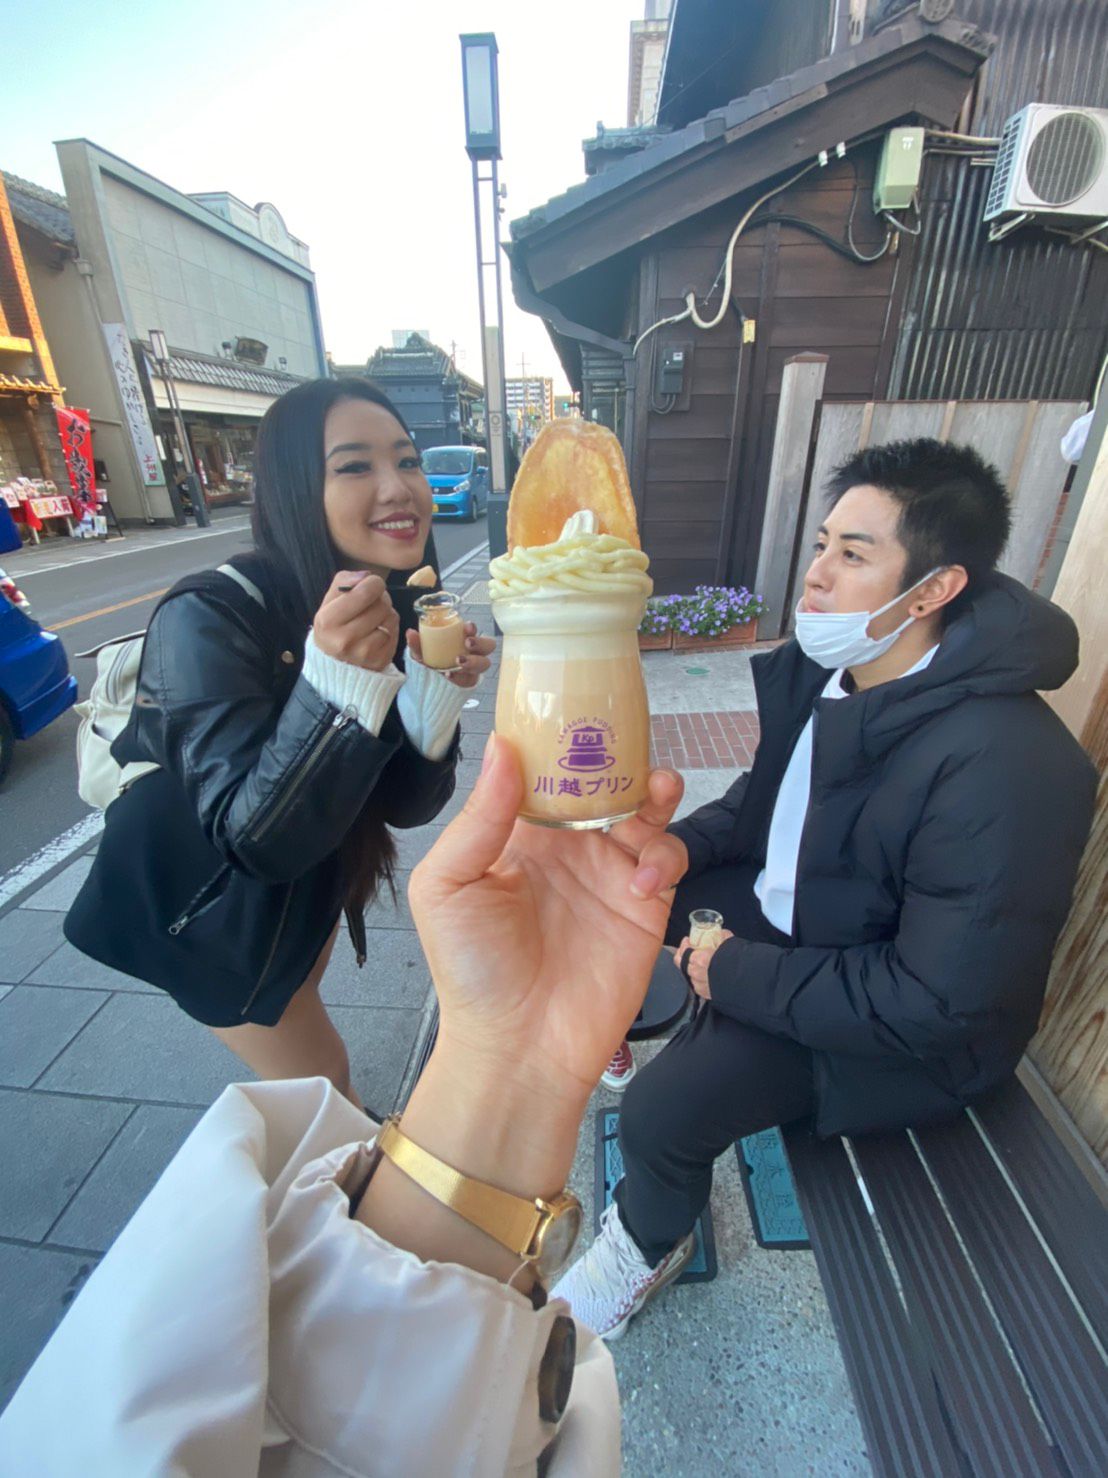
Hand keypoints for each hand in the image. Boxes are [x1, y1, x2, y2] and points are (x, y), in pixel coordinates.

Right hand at [313, 571, 398, 671]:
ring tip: (374, 618)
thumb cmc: (334, 624)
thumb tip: (366, 576)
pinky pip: (396, 633)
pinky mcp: (380, 661)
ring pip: (391, 617)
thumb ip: (345, 581)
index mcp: (328, 620)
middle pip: (382, 604)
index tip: (370, 585)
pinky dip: (390, 628)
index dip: (374, 583)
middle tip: (372, 603)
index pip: (366, 592)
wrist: (335, 660)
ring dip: (386, 613)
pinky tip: (378, 632)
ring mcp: (364, 653)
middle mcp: (345, 640)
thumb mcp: (330, 600)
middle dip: (380, 599)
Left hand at [405, 622, 494, 687]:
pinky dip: (460, 678)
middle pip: (488, 646)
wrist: (427, 684)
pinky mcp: (470, 681)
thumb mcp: (421, 652)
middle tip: (467, 644)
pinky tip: (449, 675)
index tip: (467, 628)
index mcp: (463, 639)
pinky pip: (471, 679)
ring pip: (484, 663)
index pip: (474, 631)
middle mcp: (473, 652)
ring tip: (458, 663)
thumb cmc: (430, 661)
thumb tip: (410, 633)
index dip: (473, 628)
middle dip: (480, 643)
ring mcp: (474, 667)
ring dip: (473, 662)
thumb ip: (417, 644)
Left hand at [410, 735, 687, 1110]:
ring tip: (653, 790)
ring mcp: (608, 873)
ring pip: (645, 810)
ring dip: (654, 790)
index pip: (545, 769)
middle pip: (603, 779)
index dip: (560, 738)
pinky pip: (667, 859)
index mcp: (518, 832)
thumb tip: (503, 749)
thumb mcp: (450, 885)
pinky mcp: (644, 907)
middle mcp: (567, 845)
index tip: (573, 706)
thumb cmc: (471, 970)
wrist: (517, 1047)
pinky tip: (642, 877)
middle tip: (626, 737)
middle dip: (620, 753)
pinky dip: (664, 855)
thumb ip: (480, 818)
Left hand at [677, 929, 734, 999]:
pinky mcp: (708, 995)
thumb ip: (720, 936)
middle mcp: (698, 974)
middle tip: (689, 951)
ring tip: (698, 964)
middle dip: (684, 956)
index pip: (684, 952)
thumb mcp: (729, 942)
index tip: (687, 941)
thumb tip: (719, 934)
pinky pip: (698, 986)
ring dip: (692, 969)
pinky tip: (704, 976)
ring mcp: (702, 986)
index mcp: (700, 960)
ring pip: (690, 976)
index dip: (684, 945)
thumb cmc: (739, 961)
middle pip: (683, 965)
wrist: (749, 981)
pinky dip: (699, 980)